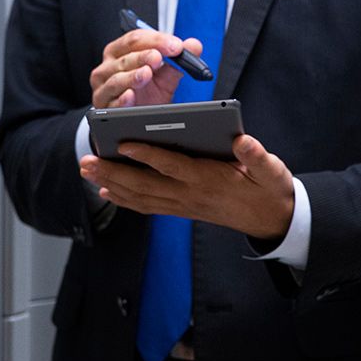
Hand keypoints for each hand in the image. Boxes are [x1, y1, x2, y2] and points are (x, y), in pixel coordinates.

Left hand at [79, 134, 294, 241]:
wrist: (273, 220)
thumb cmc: (268, 188)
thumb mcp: (271, 170)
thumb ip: (256, 155)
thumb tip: (243, 140)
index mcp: (208, 178)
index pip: (171, 165)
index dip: (146, 154)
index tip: (123, 143)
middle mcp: (190, 194)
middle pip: (144, 185)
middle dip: (113, 173)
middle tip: (86, 161)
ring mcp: (184, 205)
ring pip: (141, 197)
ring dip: (111, 185)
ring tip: (88, 172)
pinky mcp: (182, 209)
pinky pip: (148, 206)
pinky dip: (125, 199)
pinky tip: (107, 192)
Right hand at [89, 29, 203, 108]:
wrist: (135, 118)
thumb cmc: (146, 93)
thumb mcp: (163, 76)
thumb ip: (177, 61)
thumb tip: (194, 45)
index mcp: (120, 52)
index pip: (135, 39)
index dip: (156, 40)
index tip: (175, 46)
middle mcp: (108, 67)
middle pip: (125, 57)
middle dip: (143, 56)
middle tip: (159, 57)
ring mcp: (103, 87)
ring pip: (116, 78)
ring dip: (132, 75)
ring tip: (147, 74)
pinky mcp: (103, 107)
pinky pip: (111, 102)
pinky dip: (121, 99)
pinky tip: (131, 95)